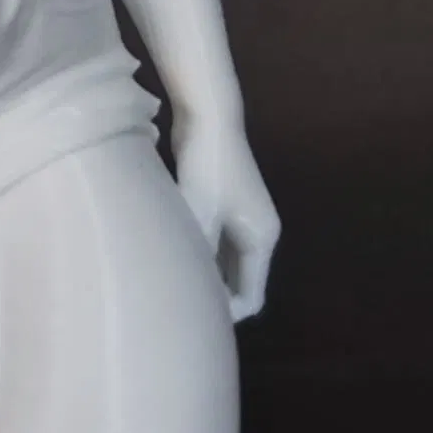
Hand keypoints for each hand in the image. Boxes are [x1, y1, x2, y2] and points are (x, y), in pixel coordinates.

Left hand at [171, 111, 279, 321]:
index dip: (225, 314)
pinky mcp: (224, 204)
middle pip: (240, 283)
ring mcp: (242, 217)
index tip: (192, 316)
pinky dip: (200, 255)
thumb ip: (198, 254)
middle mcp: (257, 232)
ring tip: (172, 286)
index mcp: (261, 239)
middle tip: (178, 308)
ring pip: (226, 264)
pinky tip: (172, 257)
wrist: (208, 116)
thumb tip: (187, 289)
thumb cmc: (207, 165)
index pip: (251, 297)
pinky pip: (215, 244)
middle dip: (215, 299)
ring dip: (205, 276)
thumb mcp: (200, 214)